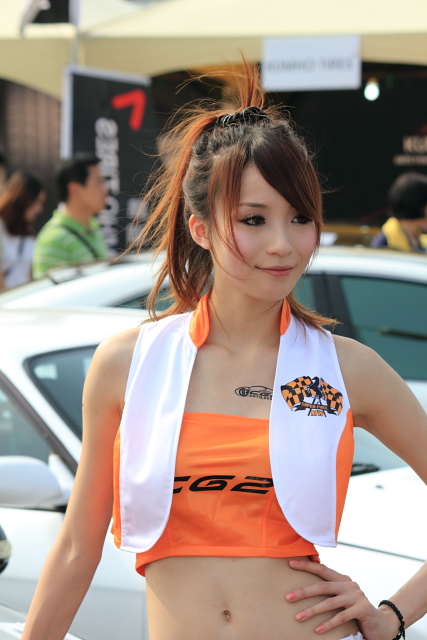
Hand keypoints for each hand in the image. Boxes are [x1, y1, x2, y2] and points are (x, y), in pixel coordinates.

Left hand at [286, 559, 401, 639]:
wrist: (382, 624)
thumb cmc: (356, 611)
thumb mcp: (342, 599)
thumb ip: (330, 593)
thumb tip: (304, 590)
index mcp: (342, 579)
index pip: (322, 569)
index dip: (307, 566)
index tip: (290, 564)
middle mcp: (349, 585)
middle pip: (323, 586)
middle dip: (304, 592)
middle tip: (288, 597)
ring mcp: (357, 596)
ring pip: (330, 602)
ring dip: (312, 610)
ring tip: (298, 617)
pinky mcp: (362, 609)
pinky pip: (342, 616)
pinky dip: (328, 623)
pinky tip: (317, 630)